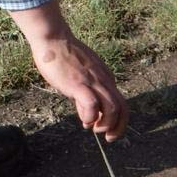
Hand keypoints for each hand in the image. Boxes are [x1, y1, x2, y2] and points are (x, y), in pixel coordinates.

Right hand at [9, 0, 128, 141]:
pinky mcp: (79, 84)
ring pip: (113, 108)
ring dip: (106, 124)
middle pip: (123, 108)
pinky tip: (83, 119)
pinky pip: (93, 104)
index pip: (120, 102)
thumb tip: (86, 111)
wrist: (54, 39)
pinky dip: (91, 116)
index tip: (103, 126)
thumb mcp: (81, 74)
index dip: (116, 119)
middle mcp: (104, 81)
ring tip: (94, 128)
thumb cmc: (63, 55)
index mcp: (105, 78)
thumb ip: (86, 90)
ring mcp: (93, 82)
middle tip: (108, 137)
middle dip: (119, 127)